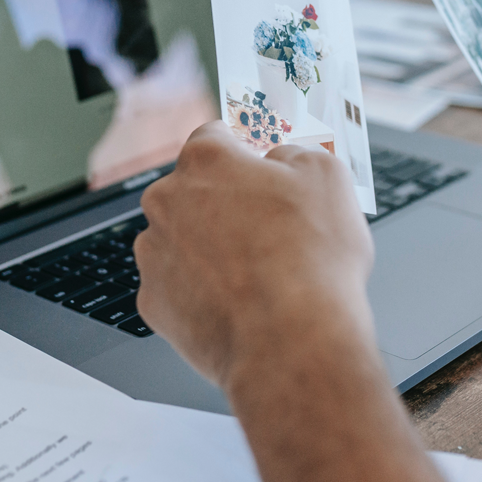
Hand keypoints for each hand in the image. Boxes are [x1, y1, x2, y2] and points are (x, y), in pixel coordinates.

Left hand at [134, 122, 376, 390]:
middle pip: (195, 190)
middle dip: (227, 203)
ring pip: (182, 239)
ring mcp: (155, 254)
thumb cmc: (311, 262)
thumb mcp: (328, 177)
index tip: (262, 166)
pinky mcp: (153, 304)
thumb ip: (299, 153)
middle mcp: (167, 201)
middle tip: (270, 226)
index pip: (216, 136)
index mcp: (205, 161)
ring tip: (258, 273)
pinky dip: (202, 292)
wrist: (290, 344)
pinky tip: (238, 303)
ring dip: (211, 248)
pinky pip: (177, 287)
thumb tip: (284, 160)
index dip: (245, 152)